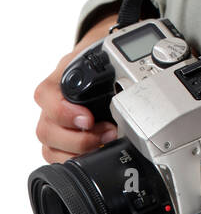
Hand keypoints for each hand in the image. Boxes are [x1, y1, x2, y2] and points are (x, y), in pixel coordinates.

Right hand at [34, 13, 119, 163]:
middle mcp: (50, 102)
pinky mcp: (60, 139)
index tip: (87, 118)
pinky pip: (56, 156)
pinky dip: (75, 159)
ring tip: (106, 142)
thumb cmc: (97, 58)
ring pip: (49, 146)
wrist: (97, 60)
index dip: (63, 112)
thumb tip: (143, 62)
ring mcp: (53, 123)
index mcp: (58, 79)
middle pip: (46, 129)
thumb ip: (115, 60)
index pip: (45, 96)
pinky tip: (95, 154)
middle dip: (78, 139)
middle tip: (107, 134)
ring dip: (78, 151)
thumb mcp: (103, 54)